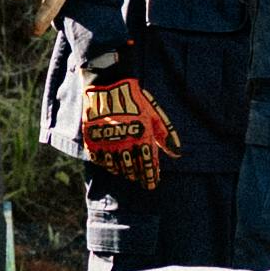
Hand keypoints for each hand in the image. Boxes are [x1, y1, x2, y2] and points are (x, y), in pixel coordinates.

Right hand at [78, 73, 179, 190]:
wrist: (108, 86)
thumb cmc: (135, 100)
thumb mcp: (154, 115)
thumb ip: (166, 136)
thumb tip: (177, 154)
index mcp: (142, 136)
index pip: (148, 164)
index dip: (151, 177)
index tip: (152, 184)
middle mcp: (124, 142)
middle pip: (132, 168)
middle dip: (138, 176)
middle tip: (140, 179)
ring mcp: (107, 141)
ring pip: (116, 167)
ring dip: (123, 172)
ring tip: (128, 173)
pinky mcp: (92, 140)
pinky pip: (100, 160)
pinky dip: (107, 165)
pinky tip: (113, 165)